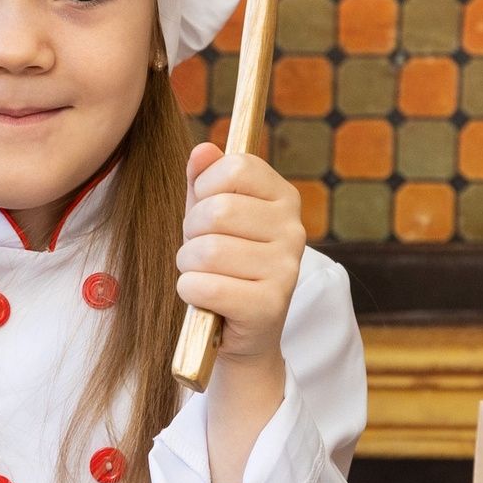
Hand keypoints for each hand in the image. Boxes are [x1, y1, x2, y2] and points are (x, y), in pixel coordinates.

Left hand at [177, 142, 305, 363]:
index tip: (205, 209)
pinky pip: (207, 287)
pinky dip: (191, 291)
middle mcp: (293, 230)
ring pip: (209, 251)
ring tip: (202, 275)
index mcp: (284, 198)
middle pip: (219, 210)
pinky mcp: (271, 305)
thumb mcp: (211, 218)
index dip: (205, 187)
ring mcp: (286, 268)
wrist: (242, 331)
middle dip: (191, 232)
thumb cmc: (224, 265)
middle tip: (199, 251)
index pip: (236, 166)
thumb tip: (202, 150)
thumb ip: (205, 181)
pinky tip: (202, 297)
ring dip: (189, 265)